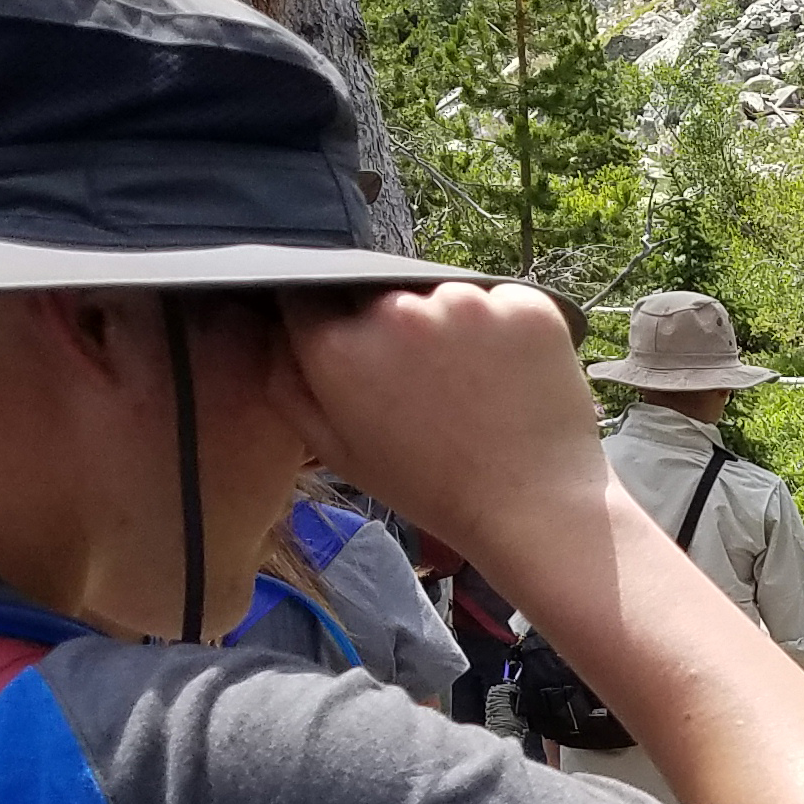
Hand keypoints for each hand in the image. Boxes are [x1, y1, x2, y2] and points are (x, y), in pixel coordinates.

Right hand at [284, 282, 611, 583]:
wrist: (533, 510)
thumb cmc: (431, 488)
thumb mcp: (338, 451)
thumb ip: (287, 385)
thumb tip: (270, 326)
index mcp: (339, 348)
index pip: (309, 297)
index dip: (328, 322)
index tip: (356, 348)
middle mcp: (396, 311)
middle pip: (376, 293)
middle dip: (390, 327)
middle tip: (424, 381)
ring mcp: (466, 301)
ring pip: (441, 295)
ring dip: (449, 325)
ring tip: (471, 385)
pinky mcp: (526, 302)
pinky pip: (501, 300)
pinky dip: (503, 329)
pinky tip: (509, 376)